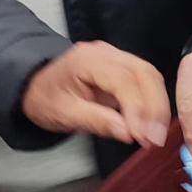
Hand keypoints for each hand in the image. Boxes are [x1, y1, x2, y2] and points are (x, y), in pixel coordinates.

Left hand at [22, 41, 169, 146]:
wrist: (34, 85)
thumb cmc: (45, 99)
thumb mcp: (64, 115)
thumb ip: (96, 121)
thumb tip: (127, 133)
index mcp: (88, 60)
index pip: (123, 80)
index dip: (138, 108)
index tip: (143, 136)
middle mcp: (106, 52)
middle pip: (144, 73)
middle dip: (155, 107)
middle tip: (155, 138)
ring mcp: (116, 56)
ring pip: (149, 74)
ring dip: (158, 105)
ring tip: (156, 134)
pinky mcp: (122, 65)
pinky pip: (145, 78)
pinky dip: (153, 100)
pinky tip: (152, 122)